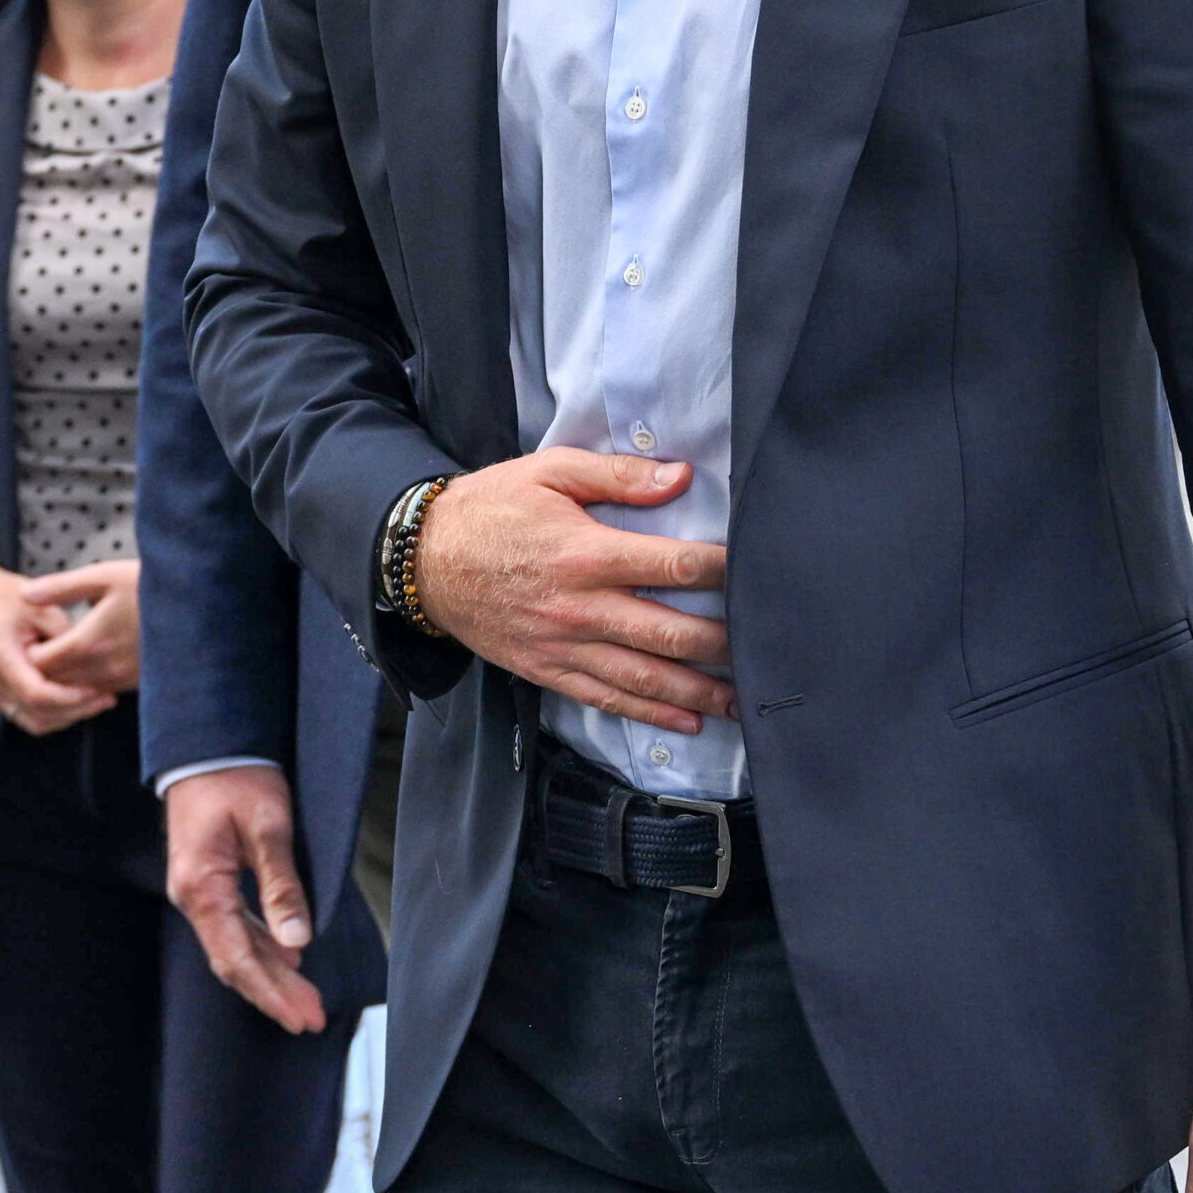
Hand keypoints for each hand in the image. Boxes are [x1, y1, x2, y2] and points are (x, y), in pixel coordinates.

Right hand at [0, 559, 117, 735]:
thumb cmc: (5, 597)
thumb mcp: (40, 606)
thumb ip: (64, 634)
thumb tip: (93, 658)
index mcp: (1, 658)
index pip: (37, 694)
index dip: (70, 698)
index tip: (98, 692)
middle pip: (37, 714)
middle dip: (76, 711)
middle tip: (107, 699)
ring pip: (33, 721)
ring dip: (67, 717)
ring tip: (98, 702)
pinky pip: (27, 715)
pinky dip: (53, 715)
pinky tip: (78, 702)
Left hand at [26, 559, 141, 696]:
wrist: (200, 603)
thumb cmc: (151, 584)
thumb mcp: (103, 576)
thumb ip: (61, 587)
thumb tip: (25, 594)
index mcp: (87, 643)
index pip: (38, 664)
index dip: (28, 651)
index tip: (31, 634)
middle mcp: (101, 669)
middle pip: (54, 682)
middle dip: (43, 668)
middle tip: (43, 644)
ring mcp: (121, 680)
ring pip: (76, 691)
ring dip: (65, 677)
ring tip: (66, 651)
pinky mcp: (137, 683)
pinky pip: (101, 691)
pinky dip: (89, 682)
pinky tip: (96, 658)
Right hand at [164, 765, 325, 1034]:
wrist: (205, 744)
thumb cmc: (237, 777)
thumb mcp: (268, 826)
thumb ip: (281, 884)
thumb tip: (299, 939)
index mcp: (202, 889)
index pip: (238, 958)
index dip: (271, 992)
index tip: (301, 1015)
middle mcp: (193, 897)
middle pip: (235, 961)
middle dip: (274, 993)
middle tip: (310, 1019)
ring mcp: (198, 891)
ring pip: (235, 947)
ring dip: (270, 974)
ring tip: (304, 1000)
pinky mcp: (208, 880)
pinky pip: (234, 926)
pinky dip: (262, 946)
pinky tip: (286, 958)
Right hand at [416, 450, 732, 735]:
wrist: (424, 561)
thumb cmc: (492, 507)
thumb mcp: (552, 471)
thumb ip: (619, 476)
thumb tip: (680, 476)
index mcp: (586, 553)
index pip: (672, 566)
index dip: (722, 570)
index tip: (758, 572)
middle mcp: (581, 608)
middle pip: (668, 634)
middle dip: (723, 646)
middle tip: (768, 650)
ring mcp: (565, 646)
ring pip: (643, 679)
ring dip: (697, 694)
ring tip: (741, 703)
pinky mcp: (549, 670)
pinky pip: (607, 699)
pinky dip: (650, 715)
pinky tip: (685, 721)